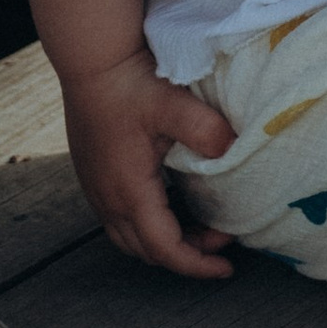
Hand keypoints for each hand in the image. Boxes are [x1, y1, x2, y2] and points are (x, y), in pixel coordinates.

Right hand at [61, 55, 235, 280]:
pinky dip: (148, 227)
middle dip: (186, 256)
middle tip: (222, 242)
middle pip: (146, 250)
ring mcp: (96, 188)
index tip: (227, 268)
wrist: (92, 59)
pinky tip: (171, 208)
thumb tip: (234, 151)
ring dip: (165, 243)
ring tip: (200, 231)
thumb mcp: (173, 104)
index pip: (164, 248)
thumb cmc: (130, 82)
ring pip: (129, 238)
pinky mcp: (93, 176)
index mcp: (129, 190)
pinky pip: (119, 220)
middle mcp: (107, 197)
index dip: (196, 265)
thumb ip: (206, 130)